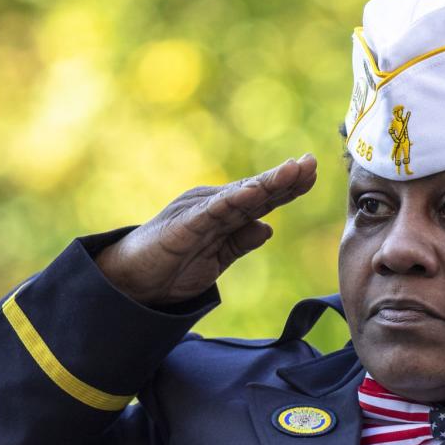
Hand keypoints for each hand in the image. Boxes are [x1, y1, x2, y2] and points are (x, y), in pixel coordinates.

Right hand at [94, 154, 317, 305]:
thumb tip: (269, 228)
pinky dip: (234, 201)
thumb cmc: (173, 267)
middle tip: (311, 162)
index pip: (262, 198)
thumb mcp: (217, 259)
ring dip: (267, 182)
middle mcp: (214, 206)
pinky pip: (212, 212)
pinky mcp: (183, 225)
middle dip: (285, 177)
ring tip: (292, 170)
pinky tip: (253, 193)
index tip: (313, 172)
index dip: (288, 185)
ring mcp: (199, 212)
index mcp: (225, 214)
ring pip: (240, 195)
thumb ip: (240, 242)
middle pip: (256, 190)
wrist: (131, 282)